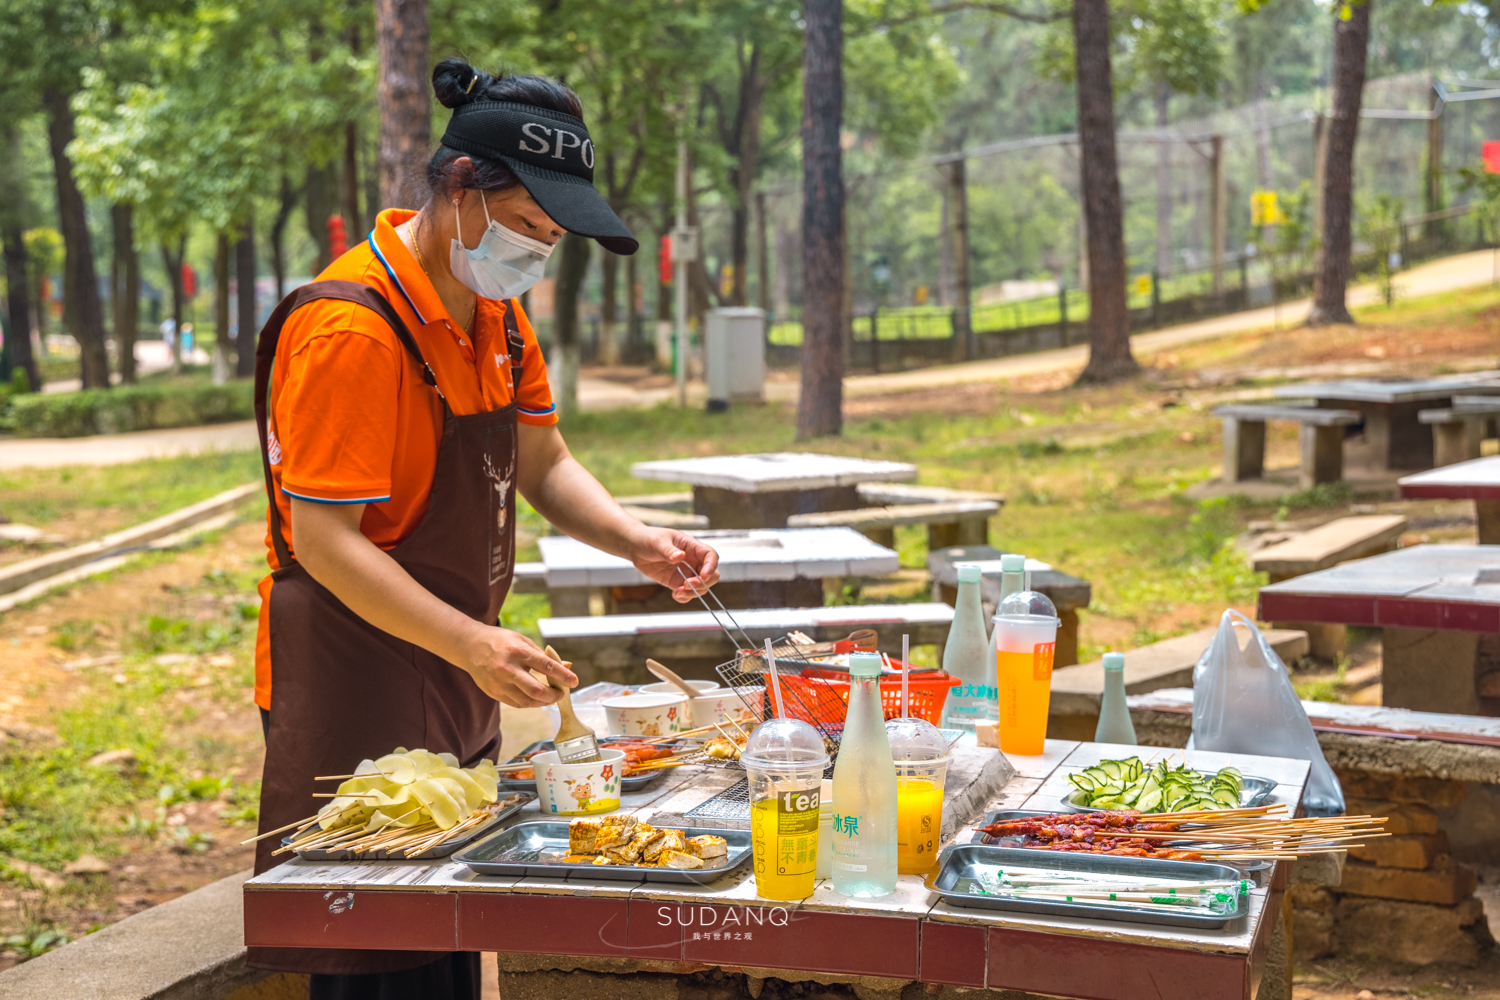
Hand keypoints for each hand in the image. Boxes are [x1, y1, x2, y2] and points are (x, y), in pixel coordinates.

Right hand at [454, 622, 577, 707]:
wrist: (469, 646)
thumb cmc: (500, 641)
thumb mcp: (523, 641)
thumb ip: (544, 656)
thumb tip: (567, 666)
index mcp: (518, 652)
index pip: (546, 666)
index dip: (563, 676)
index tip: (574, 682)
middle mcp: (508, 669)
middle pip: (536, 690)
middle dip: (553, 696)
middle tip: (560, 695)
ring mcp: (499, 682)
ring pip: (526, 701)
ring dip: (542, 702)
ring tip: (549, 698)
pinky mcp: (493, 692)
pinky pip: (515, 703)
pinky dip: (528, 703)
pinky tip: (535, 699)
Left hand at [629, 528, 720, 602]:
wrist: (636, 547)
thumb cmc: (649, 539)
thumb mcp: (658, 542)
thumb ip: (669, 550)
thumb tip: (680, 556)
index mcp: (692, 547)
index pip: (710, 556)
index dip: (711, 566)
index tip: (703, 576)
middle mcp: (693, 560)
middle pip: (711, 574)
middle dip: (704, 583)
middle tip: (688, 584)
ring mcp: (686, 573)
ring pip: (700, 587)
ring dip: (693, 592)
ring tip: (677, 592)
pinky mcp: (677, 582)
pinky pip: (687, 593)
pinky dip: (684, 597)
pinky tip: (675, 594)